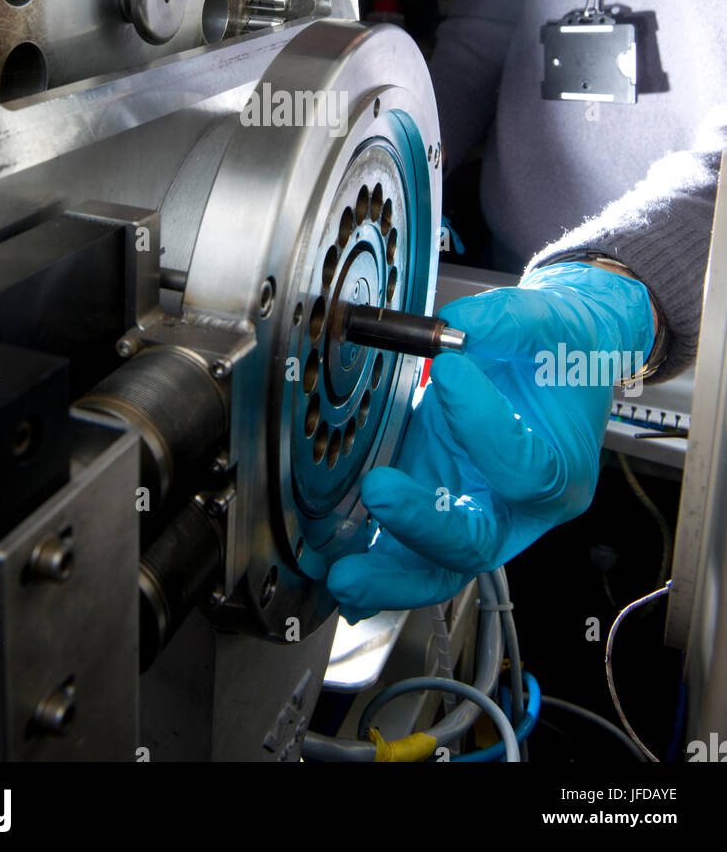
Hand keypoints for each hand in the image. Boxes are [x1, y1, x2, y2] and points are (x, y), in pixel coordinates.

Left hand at [327, 262, 654, 620]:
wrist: (557, 362)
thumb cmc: (558, 353)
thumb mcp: (548, 322)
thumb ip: (507, 322)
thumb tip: (460, 326)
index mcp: (561, 472)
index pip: (524, 470)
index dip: (486, 427)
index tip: (453, 373)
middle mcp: (517, 510)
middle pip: (475, 545)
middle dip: (422, 528)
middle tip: (379, 492)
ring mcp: (473, 513)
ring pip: (436, 568)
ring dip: (386, 574)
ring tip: (341, 572)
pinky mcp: (437, 506)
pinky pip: (407, 553)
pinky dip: (374, 566)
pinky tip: (336, 573)